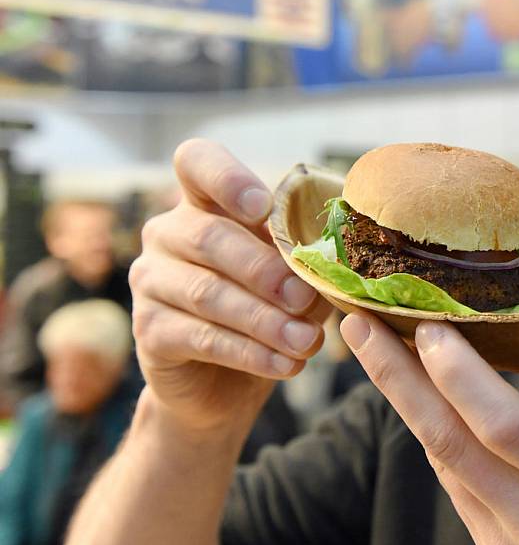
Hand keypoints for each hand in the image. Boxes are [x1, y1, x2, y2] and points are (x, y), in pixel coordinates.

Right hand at [129, 139, 330, 434]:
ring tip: (307, 342)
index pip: (197, 162)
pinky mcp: (149, 330)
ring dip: (265, 320)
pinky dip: (251, 353)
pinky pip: (202, 338)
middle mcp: (168, 233)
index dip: (228, 178)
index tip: (263, 208)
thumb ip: (308, 261)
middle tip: (306, 298)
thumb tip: (343, 263)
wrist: (222, 383)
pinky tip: (287, 364)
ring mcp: (151, 280)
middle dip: (264, 270)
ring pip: (207, 293)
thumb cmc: (267, 310)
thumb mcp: (294, 278)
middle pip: (210, 238)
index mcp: (205, 203)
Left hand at [340, 312, 518, 544]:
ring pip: (442, 462)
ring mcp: (507, 543)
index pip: (504, 424)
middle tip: (359, 324)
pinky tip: (415, 399)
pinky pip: (453, 486)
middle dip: (396, 378)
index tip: (428, 324)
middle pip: (449, 442)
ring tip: (377, 348)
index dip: (460, 375)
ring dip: (404, 402)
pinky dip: (433, 436)